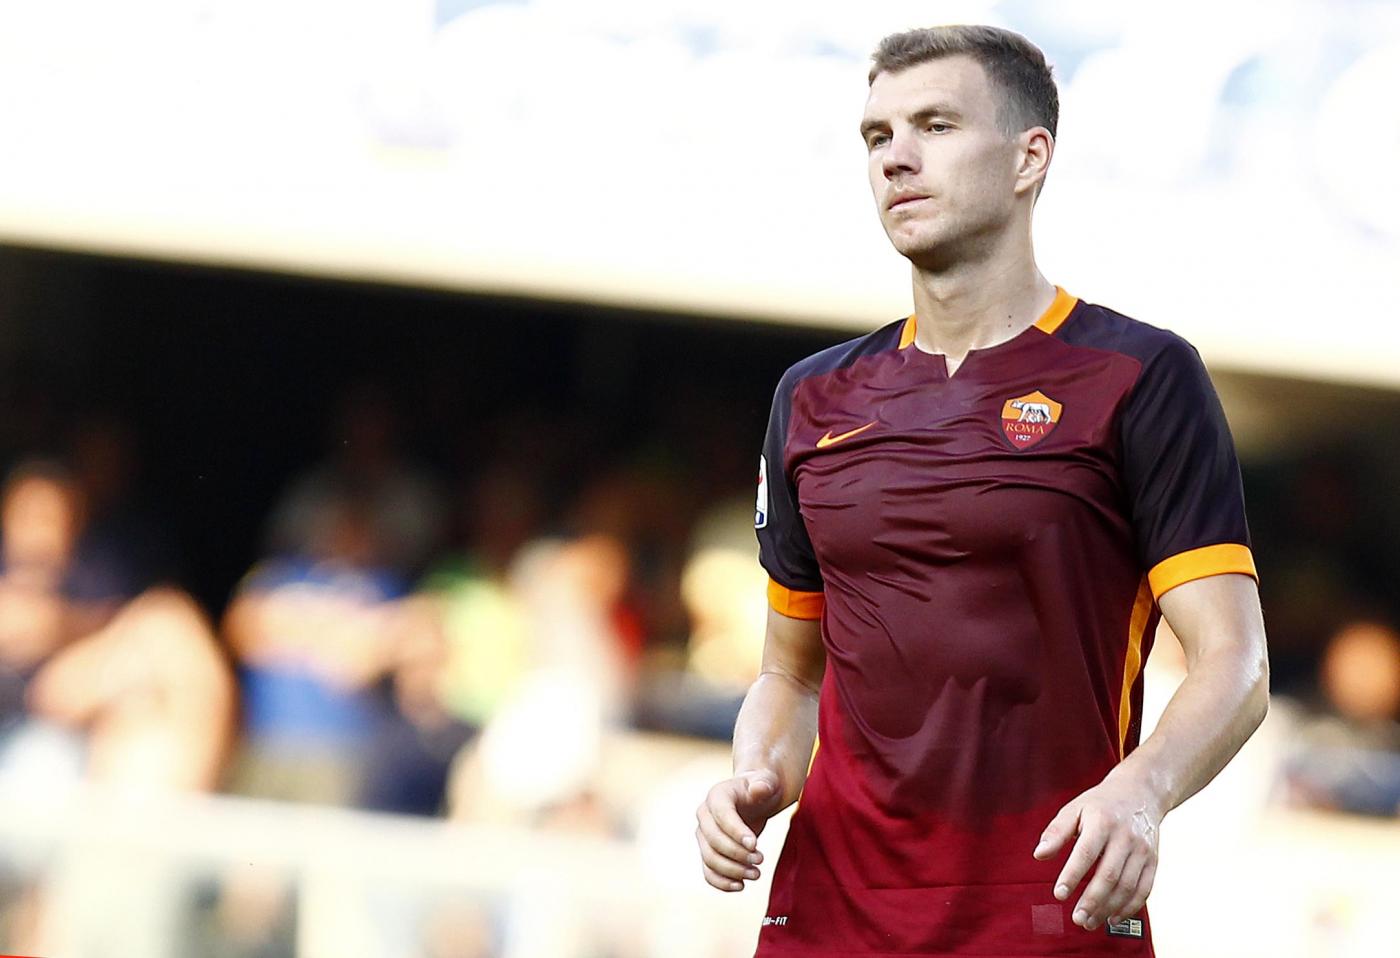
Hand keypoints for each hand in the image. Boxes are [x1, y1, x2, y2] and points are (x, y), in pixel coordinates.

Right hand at [696, 769, 783, 891]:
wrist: (753, 797)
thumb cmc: (761, 787)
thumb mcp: (766, 781)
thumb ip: (763, 784)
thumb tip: (758, 789)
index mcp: (717, 795)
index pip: (722, 815)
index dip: (736, 831)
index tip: (755, 844)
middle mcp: (705, 815)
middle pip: (713, 840)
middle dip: (737, 854)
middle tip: (761, 860)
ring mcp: (703, 835)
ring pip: (710, 859)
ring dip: (732, 871)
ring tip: (756, 874)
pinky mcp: (708, 851)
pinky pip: (708, 871)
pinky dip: (721, 882)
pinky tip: (740, 886)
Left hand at [1033, 770, 1162, 930]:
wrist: (1140, 792)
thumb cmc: (1100, 804)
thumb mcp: (1074, 808)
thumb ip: (1056, 832)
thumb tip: (1039, 855)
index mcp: (1102, 822)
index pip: (1085, 853)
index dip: (1072, 876)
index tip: (1059, 895)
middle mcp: (1125, 837)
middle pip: (1109, 875)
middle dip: (1092, 900)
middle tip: (1076, 919)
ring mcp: (1142, 850)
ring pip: (1127, 886)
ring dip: (1108, 908)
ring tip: (1089, 922)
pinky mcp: (1154, 860)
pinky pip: (1144, 889)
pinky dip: (1129, 907)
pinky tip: (1113, 917)